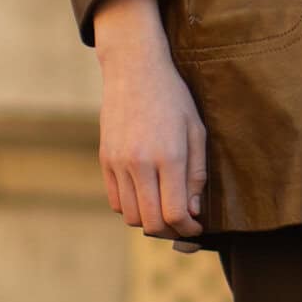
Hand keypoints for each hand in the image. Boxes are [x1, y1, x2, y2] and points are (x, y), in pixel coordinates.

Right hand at [90, 0, 207, 237]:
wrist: (134, 70)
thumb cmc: (173, 98)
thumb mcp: (197, 131)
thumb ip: (197, 174)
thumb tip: (193, 211)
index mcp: (168, 156)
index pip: (175, 213)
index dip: (188, 229)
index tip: (197, 227)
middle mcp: (140, 163)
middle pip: (151, 221)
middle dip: (170, 231)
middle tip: (182, 224)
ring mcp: (118, 163)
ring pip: (130, 216)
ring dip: (149, 221)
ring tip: (164, 211)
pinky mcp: (105, 160)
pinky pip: (114, 201)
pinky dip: (130, 208)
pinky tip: (145, 197)